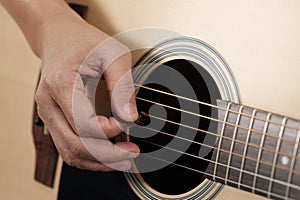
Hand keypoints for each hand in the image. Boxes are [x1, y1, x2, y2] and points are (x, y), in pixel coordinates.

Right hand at [35, 11, 138, 171]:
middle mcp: (49, 103)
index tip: (127, 123)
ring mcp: (48, 113)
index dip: (108, 130)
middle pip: (74, 145)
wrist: (60, 37)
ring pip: (69, 152)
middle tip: (131, 154)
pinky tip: (107, 154)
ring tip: (123, 160)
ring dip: (97, 161)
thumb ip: (122, 85)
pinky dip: (89, 155)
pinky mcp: (54, 119)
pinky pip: (68, 146)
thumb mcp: (112, 54)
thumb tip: (129, 116)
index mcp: (61, 84)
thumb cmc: (84, 42)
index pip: (83, 122)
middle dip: (106, 156)